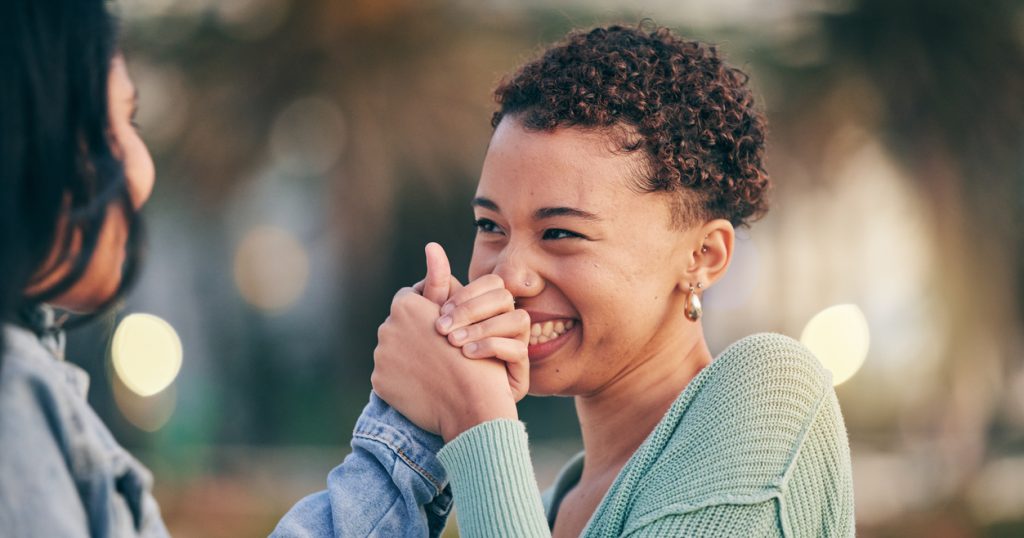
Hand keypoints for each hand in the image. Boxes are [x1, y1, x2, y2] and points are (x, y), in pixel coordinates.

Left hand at [373, 287, 516, 440]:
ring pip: (395, 350)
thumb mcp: (458, 316)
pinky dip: (403, 378)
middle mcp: (386, 327)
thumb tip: (431, 246)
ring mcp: (380, 356)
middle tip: (443, 349)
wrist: (471, 406)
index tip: (446, 326)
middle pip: (401, 325)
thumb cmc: (474, 357)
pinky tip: (424, 385)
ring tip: (436, 369)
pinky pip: (389, 375)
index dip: (431, 311)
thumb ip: (440, 281)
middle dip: (419, 334)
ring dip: (412, 356)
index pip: (412, 298)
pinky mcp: (379, 382)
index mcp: (405, 306)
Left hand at [434, 274, 530, 400]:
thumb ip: (436, 287)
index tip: (439, 312)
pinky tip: (466, 357)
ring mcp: (519, 348)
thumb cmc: (439, 364)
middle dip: (470, 311)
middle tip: (441, 330)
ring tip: (453, 345)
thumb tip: (431, 245)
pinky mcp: (521, 374)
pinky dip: (490, 349)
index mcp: (491, 310)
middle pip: (502, 298)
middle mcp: (510, 325)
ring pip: (516, 320)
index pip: (490, 284)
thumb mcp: (434, 323)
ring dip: (481, 329)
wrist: (450, 412)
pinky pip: (517, 350)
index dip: (465, 295)